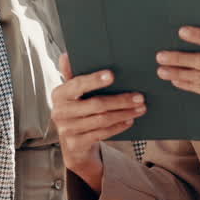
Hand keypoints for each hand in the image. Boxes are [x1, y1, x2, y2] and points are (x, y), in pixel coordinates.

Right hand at [50, 53, 145, 190]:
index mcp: (59, 94)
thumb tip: (66, 55)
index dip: (94, 80)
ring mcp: (67, 130)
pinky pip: (102, 133)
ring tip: (140, 108)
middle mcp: (60, 112)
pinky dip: (118, 127)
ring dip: (124, 113)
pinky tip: (129, 120)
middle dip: (120, 100)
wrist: (72, 144)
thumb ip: (71, 75)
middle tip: (139, 96)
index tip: (112, 75)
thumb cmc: (75, 111)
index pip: (77, 84)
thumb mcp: (71, 94)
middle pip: (95, 104)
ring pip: (101, 120)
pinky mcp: (76, 144)